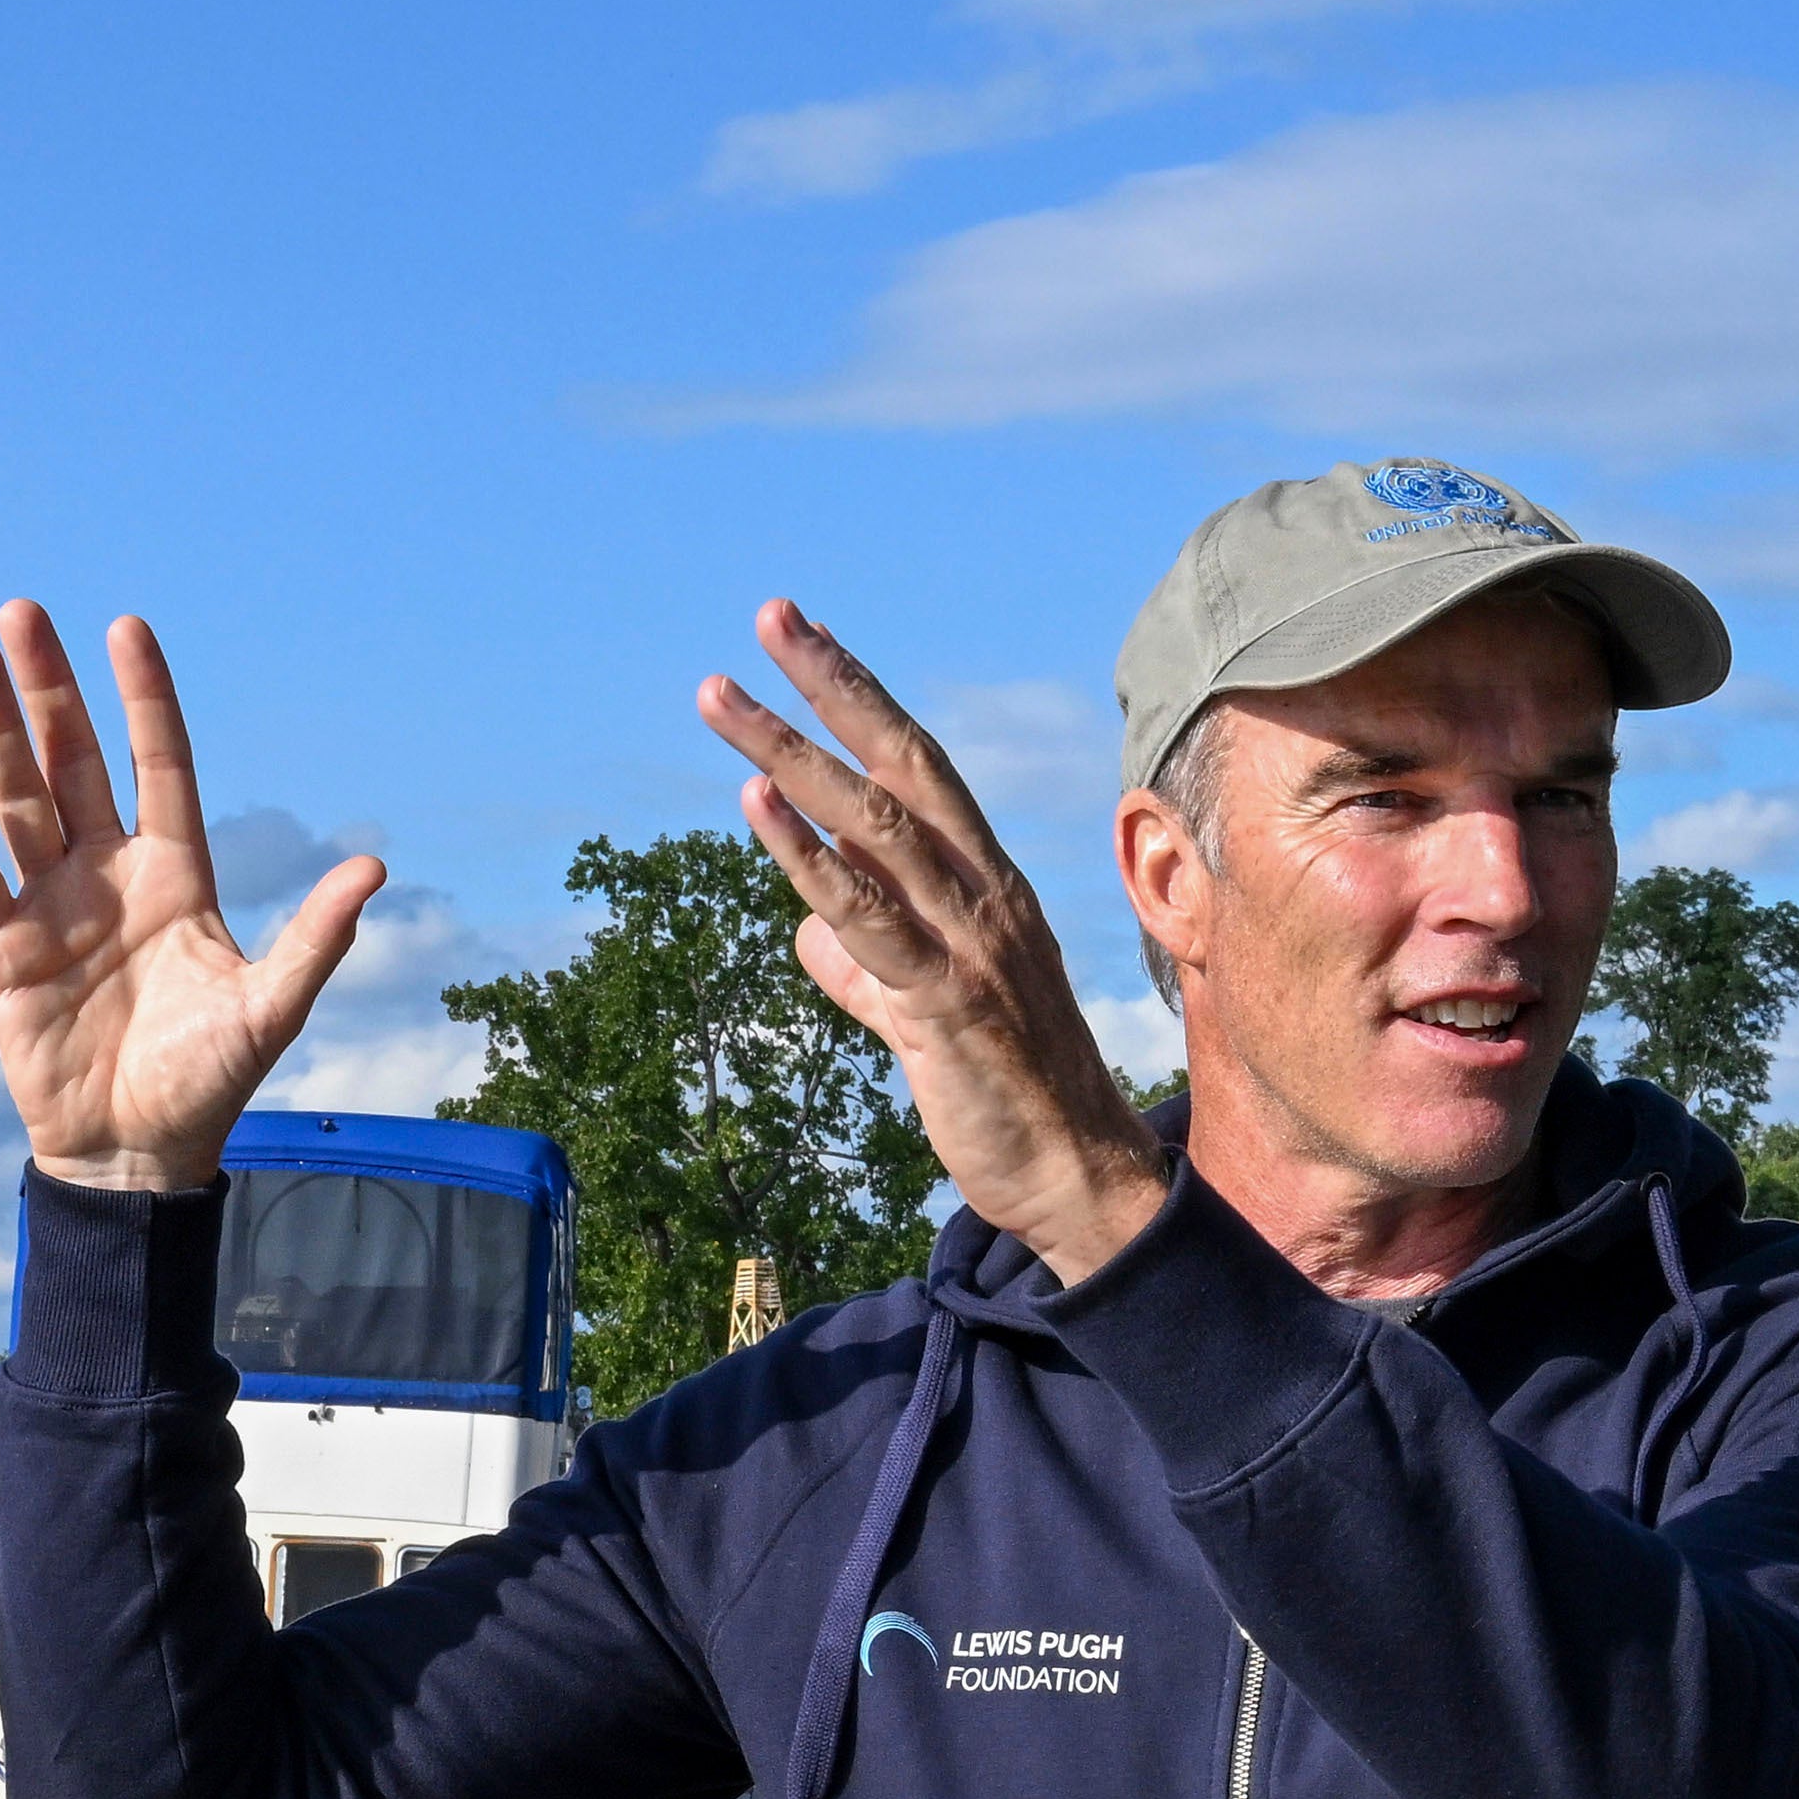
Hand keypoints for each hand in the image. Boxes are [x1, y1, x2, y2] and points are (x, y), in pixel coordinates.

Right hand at [0, 602, 383, 1194]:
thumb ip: (315, 940)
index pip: (158, 763)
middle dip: (49, 689)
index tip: (126, 626)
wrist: (136, 1156)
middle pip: (72, 761)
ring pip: (16, 800)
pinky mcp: (2, 951)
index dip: (143, 698)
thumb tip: (373, 868)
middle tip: (21, 613)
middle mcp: (107, 875)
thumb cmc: (208, 1084)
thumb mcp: (270, 1010)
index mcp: (174, 875)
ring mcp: (50, 907)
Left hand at [700, 601, 1168, 1282]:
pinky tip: (756, 808)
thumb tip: (809, 930)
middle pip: (898, 765)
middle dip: (828, 685)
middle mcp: (983, 894)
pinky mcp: (945, 1005)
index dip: (860, 698)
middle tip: (766, 618)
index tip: (805, 640)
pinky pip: (869, 918)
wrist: (1077, 1180)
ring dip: (788, 755)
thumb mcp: (924, 1018)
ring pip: (873, 826)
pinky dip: (808, 859)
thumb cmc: (1010, 1095)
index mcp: (985, 885)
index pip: (918, 767)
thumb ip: (867, 969)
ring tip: (721, 699)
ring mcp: (969, 945)